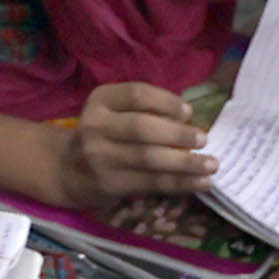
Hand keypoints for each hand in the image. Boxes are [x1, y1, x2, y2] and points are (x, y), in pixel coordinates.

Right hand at [53, 82, 215, 208]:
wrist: (67, 169)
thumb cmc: (103, 134)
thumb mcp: (113, 111)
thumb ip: (143, 109)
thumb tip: (188, 117)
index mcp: (100, 100)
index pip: (136, 94)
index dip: (166, 102)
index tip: (189, 112)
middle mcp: (95, 126)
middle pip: (143, 128)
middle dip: (178, 134)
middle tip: (204, 139)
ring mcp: (100, 158)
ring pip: (150, 160)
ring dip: (186, 163)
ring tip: (212, 165)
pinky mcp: (110, 184)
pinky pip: (151, 183)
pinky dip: (180, 183)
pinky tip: (201, 183)